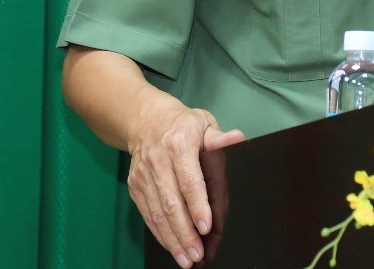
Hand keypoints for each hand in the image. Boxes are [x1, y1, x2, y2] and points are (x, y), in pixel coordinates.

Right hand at [127, 103, 243, 266]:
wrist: (145, 120)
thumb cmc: (183, 124)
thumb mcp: (204, 123)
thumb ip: (219, 138)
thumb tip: (238, 138)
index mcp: (179, 144)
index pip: (189, 181)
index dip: (197, 205)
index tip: (206, 227)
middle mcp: (158, 162)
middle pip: (171, 203)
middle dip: (185, 232)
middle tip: (197, 253)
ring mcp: (144, 176)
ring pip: (157, 214)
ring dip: (172, 239)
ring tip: (186, 259)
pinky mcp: (135, 187)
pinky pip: (148, 215)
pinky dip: (160, 234)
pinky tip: (172, 247)